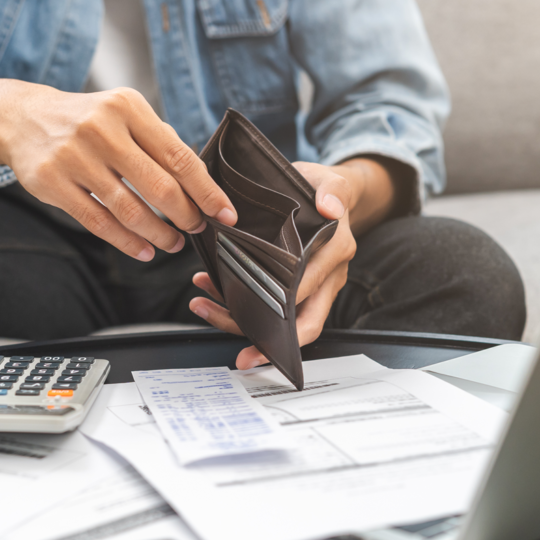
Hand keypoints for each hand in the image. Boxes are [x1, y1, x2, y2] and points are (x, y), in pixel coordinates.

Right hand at [0, 85, 236, 259]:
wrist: (22, 118)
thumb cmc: (87, 120)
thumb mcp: (124, 114)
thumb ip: (159, 141)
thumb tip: (202, 184)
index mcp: (128, 107)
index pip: (179, 156)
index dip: (207, 191)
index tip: (225, 214)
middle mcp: (102, 129)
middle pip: (159, 186)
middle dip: (186, 216)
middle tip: (197, 229)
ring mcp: (74, 156)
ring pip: (129, 209)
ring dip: (158, 233)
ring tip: (172, 243)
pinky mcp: (52, 182)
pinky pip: (98, 221)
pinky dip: (126, 241)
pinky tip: (143, 250)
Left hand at [189, 161, 359, 369]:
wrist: (325, 192)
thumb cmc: (322, 189)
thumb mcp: (330, 182)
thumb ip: (333, 191)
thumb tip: (330, 206)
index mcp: (335, 253)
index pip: (311, 291)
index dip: (286, 312)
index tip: (260, 317)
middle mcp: (328, 276)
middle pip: (303, 323)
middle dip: (269, 343)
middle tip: (243, 357)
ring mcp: (312, 285)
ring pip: (281, 321)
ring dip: (241, 320)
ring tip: (204, 307)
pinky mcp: (294, 286)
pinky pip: (269, 304)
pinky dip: (237, 302)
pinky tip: (209, 291)